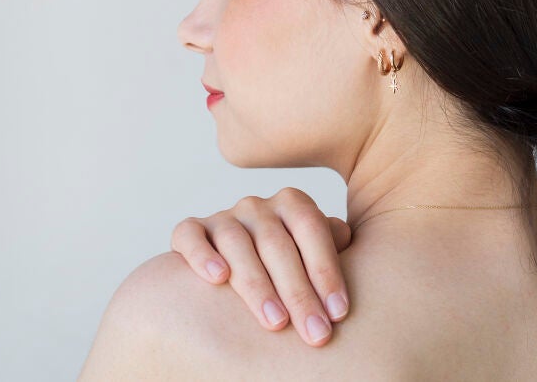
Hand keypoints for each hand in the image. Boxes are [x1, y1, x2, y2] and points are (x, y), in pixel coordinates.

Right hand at [170, 187, 352, 345]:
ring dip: (257, 284)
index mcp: (292, 204)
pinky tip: (217, 278)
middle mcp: (257, 206)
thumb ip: (332, 245)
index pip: (312, 229)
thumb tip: (345, 236)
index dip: (327, 270)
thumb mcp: (314, 255)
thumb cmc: (291, 266)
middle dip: (299, 292)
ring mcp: (223, 217)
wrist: (244, 263)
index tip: (338, 313)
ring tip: (276, 322)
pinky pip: (190, 236)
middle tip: (314, 332)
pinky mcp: (190, 231)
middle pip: (277, 244)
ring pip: (237, 243)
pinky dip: (202, 254)